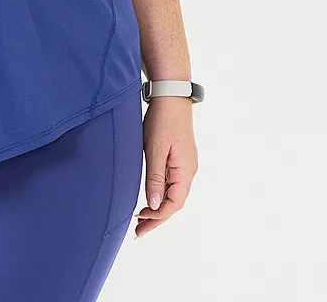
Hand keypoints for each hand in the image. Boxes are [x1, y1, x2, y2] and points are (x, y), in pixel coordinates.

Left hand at [135, 96, 197, 237]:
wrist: (170, 95)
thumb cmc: (163, 120)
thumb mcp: (155, 149)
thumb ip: (155, 177)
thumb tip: (154, 204)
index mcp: (185, 171)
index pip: (174, 204)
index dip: (157, 217)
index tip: (140, 226)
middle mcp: (188, 170)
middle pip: (174, 202)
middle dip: (157, 217)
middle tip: (138, 230)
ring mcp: (183, 163)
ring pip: (172, 193)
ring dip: (158, 206)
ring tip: (140, 217)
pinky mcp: (177, 156)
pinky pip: (170, 181)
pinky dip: (159, 192)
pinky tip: (149, 194)